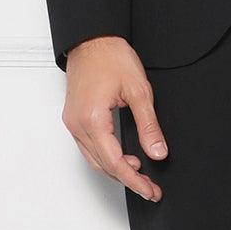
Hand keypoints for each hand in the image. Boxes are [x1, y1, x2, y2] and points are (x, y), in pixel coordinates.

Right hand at [63, 36, 167, 200]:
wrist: (92, 39)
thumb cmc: (111, 57)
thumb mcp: (139, 90)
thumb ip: (149, 125)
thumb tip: (157, 152)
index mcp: (93, 119)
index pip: (115, 162)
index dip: (135, 181)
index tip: (150, 191)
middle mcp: (77, 124)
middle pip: (103, 165)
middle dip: (128, 180)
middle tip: (150, 188)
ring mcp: (72, 122)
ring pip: (94, 159)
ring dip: (116, 170)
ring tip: (140, 175)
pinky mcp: (73, 118)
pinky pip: (88, 147)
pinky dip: (106, 157)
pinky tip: (123, 157)